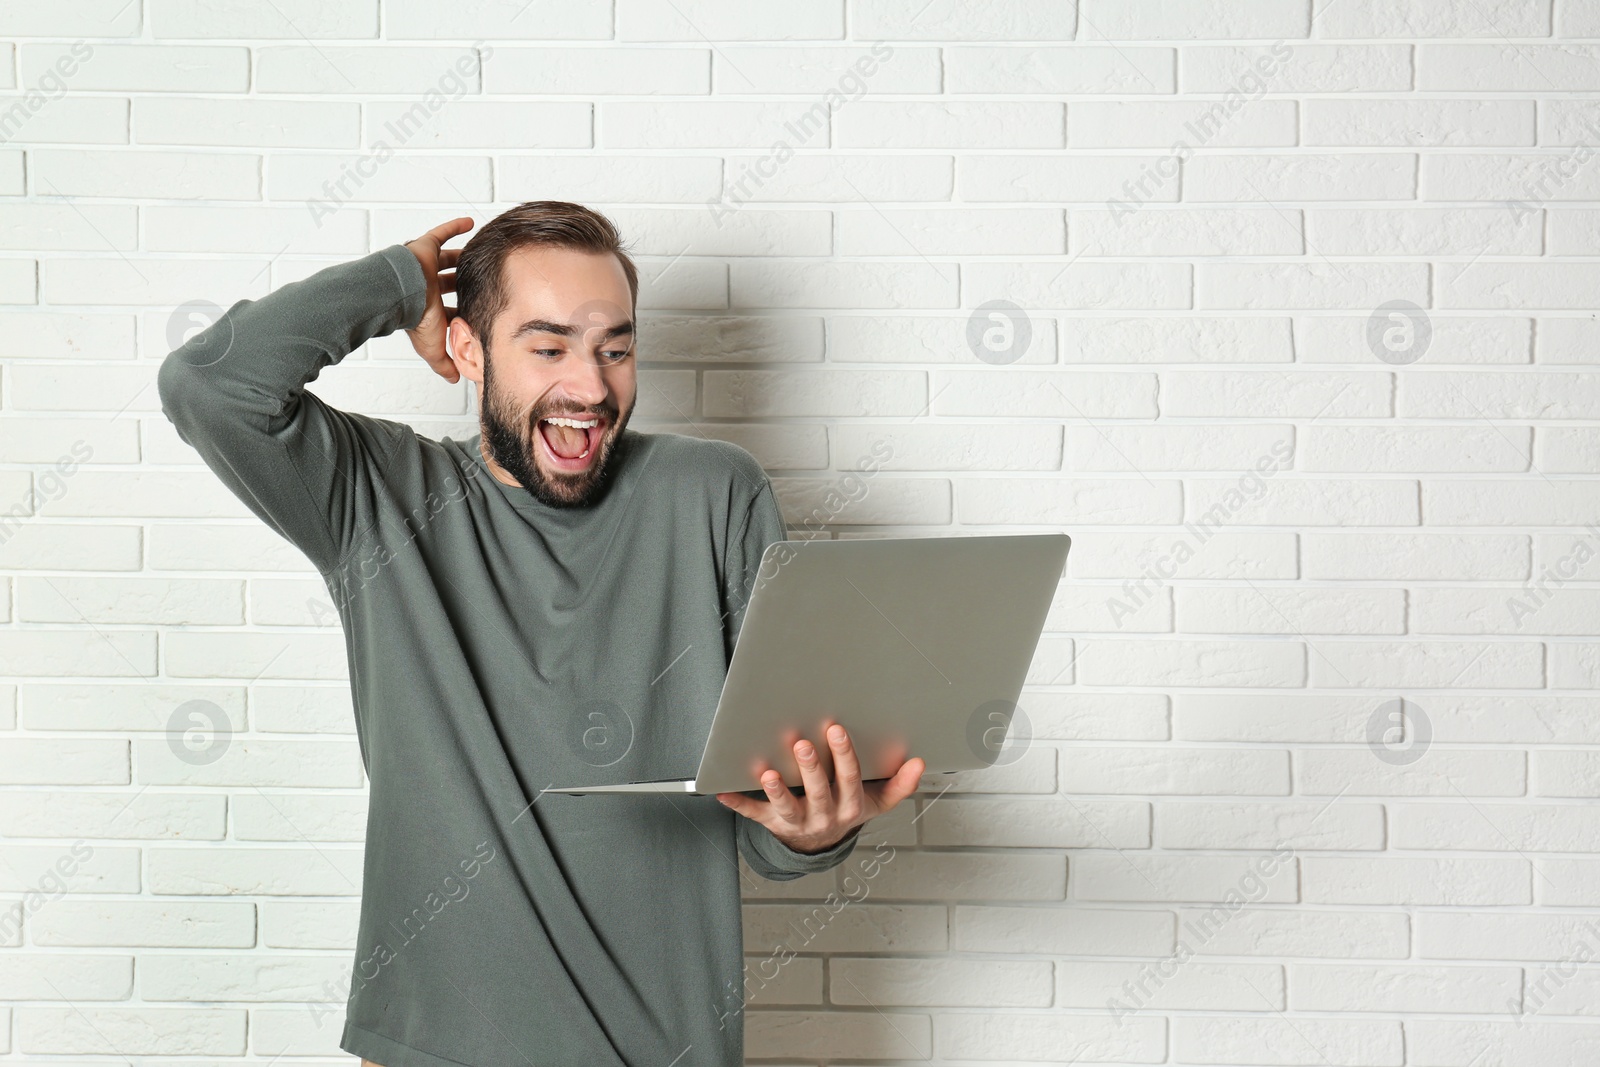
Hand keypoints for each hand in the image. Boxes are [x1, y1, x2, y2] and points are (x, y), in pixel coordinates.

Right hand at [404, 216, 473, 382]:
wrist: (398, 294)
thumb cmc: (412, 319)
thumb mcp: (432, 347)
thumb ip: (443, 363)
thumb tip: (456, 379)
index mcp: (429, 307)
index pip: (448, 309)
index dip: (460, 311)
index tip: (475, 312)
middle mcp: (427, 286)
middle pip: (448, 283)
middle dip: (461, 284)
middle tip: (479, 282)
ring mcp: (425, 266)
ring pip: (447, 260)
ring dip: (460, 258)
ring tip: (478, 255)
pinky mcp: (424, 248)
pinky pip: (441, 233)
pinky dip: (455, 226)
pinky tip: (471, 223)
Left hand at [716, 723, 923, 854]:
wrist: (821, 843)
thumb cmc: (847, 808)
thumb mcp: (876, 801)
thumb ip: (900, 784)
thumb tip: (919, 764)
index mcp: (849, 805)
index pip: (848, 778)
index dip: (843, 755)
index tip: (835, 729)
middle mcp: (823, 815)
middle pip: (817, 791)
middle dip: (810, 769)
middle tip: (802, 744)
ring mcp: (796, 821)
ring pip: (786, 808)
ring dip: (777, 791)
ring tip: (768, 773)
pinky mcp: (772, 823)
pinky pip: (754, 815)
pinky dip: (738, 803)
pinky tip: (722, 790)